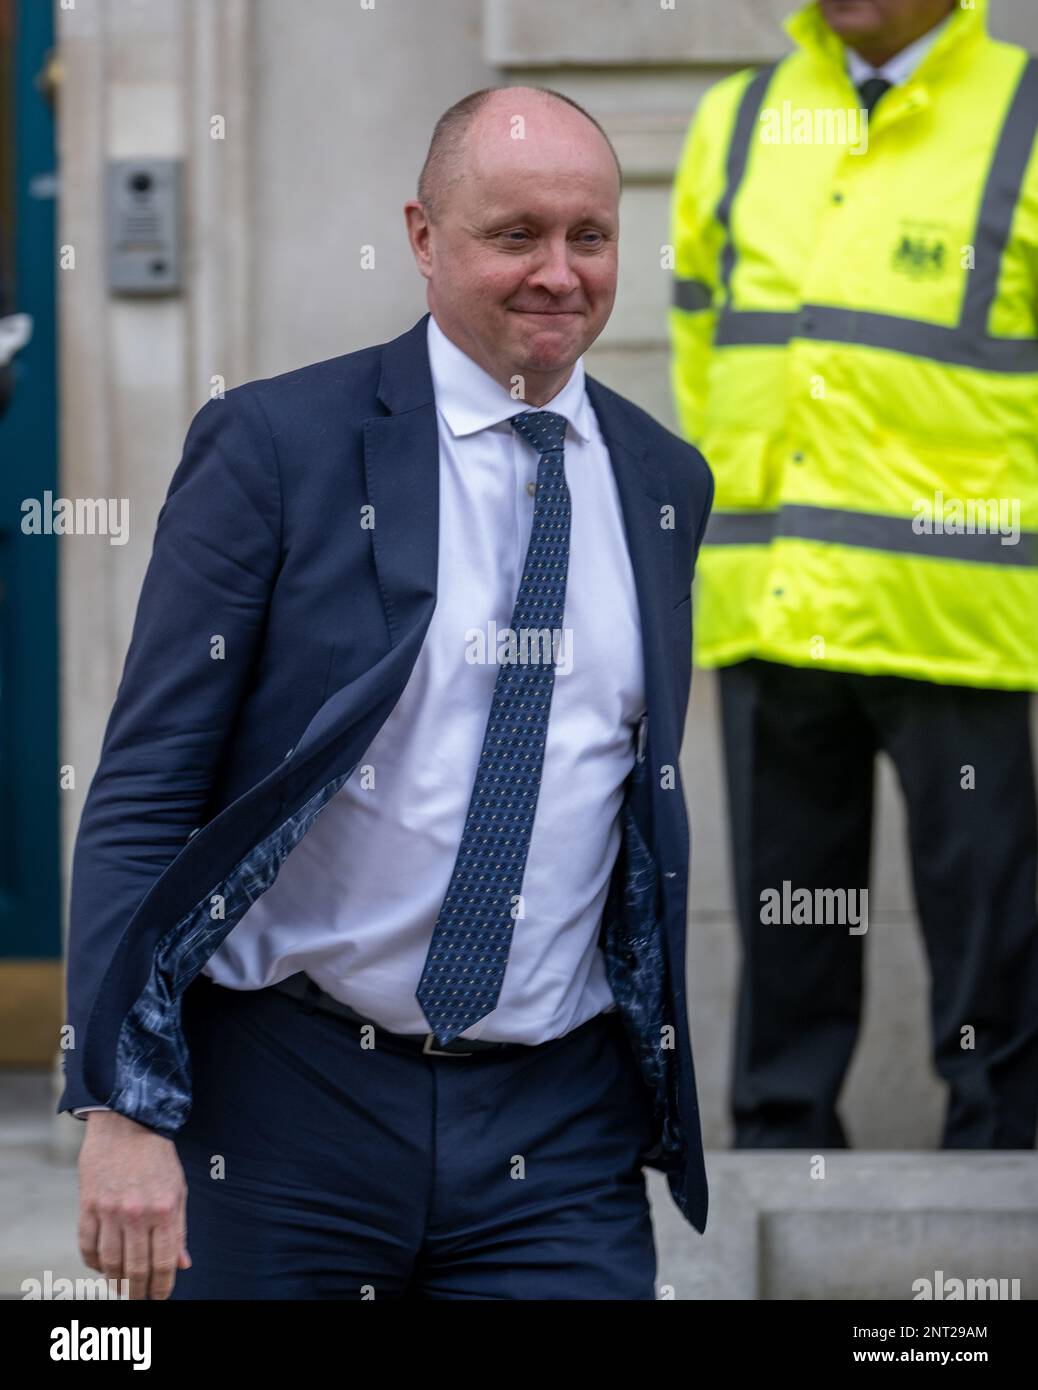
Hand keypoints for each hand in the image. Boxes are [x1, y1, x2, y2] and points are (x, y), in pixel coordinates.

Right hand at [78, 1111, 191, 1299]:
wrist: (126, 1124)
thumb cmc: (157, 1157)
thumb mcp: (178, 1189)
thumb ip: (179, 1229)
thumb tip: (183, 1264)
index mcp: (164, 1210)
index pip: (164, 1263)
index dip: (162, 1288)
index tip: (160, 1299)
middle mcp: (137, 1213)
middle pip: (135, 1269)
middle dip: (138, 1293)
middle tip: (139, 1302)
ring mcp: (109, 1210)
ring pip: (110, 1263)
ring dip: (116, 1282)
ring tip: (121, 1289)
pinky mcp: (87, 1205)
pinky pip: (87, 1245)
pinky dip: (94, 1262)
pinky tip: (102, 1267)